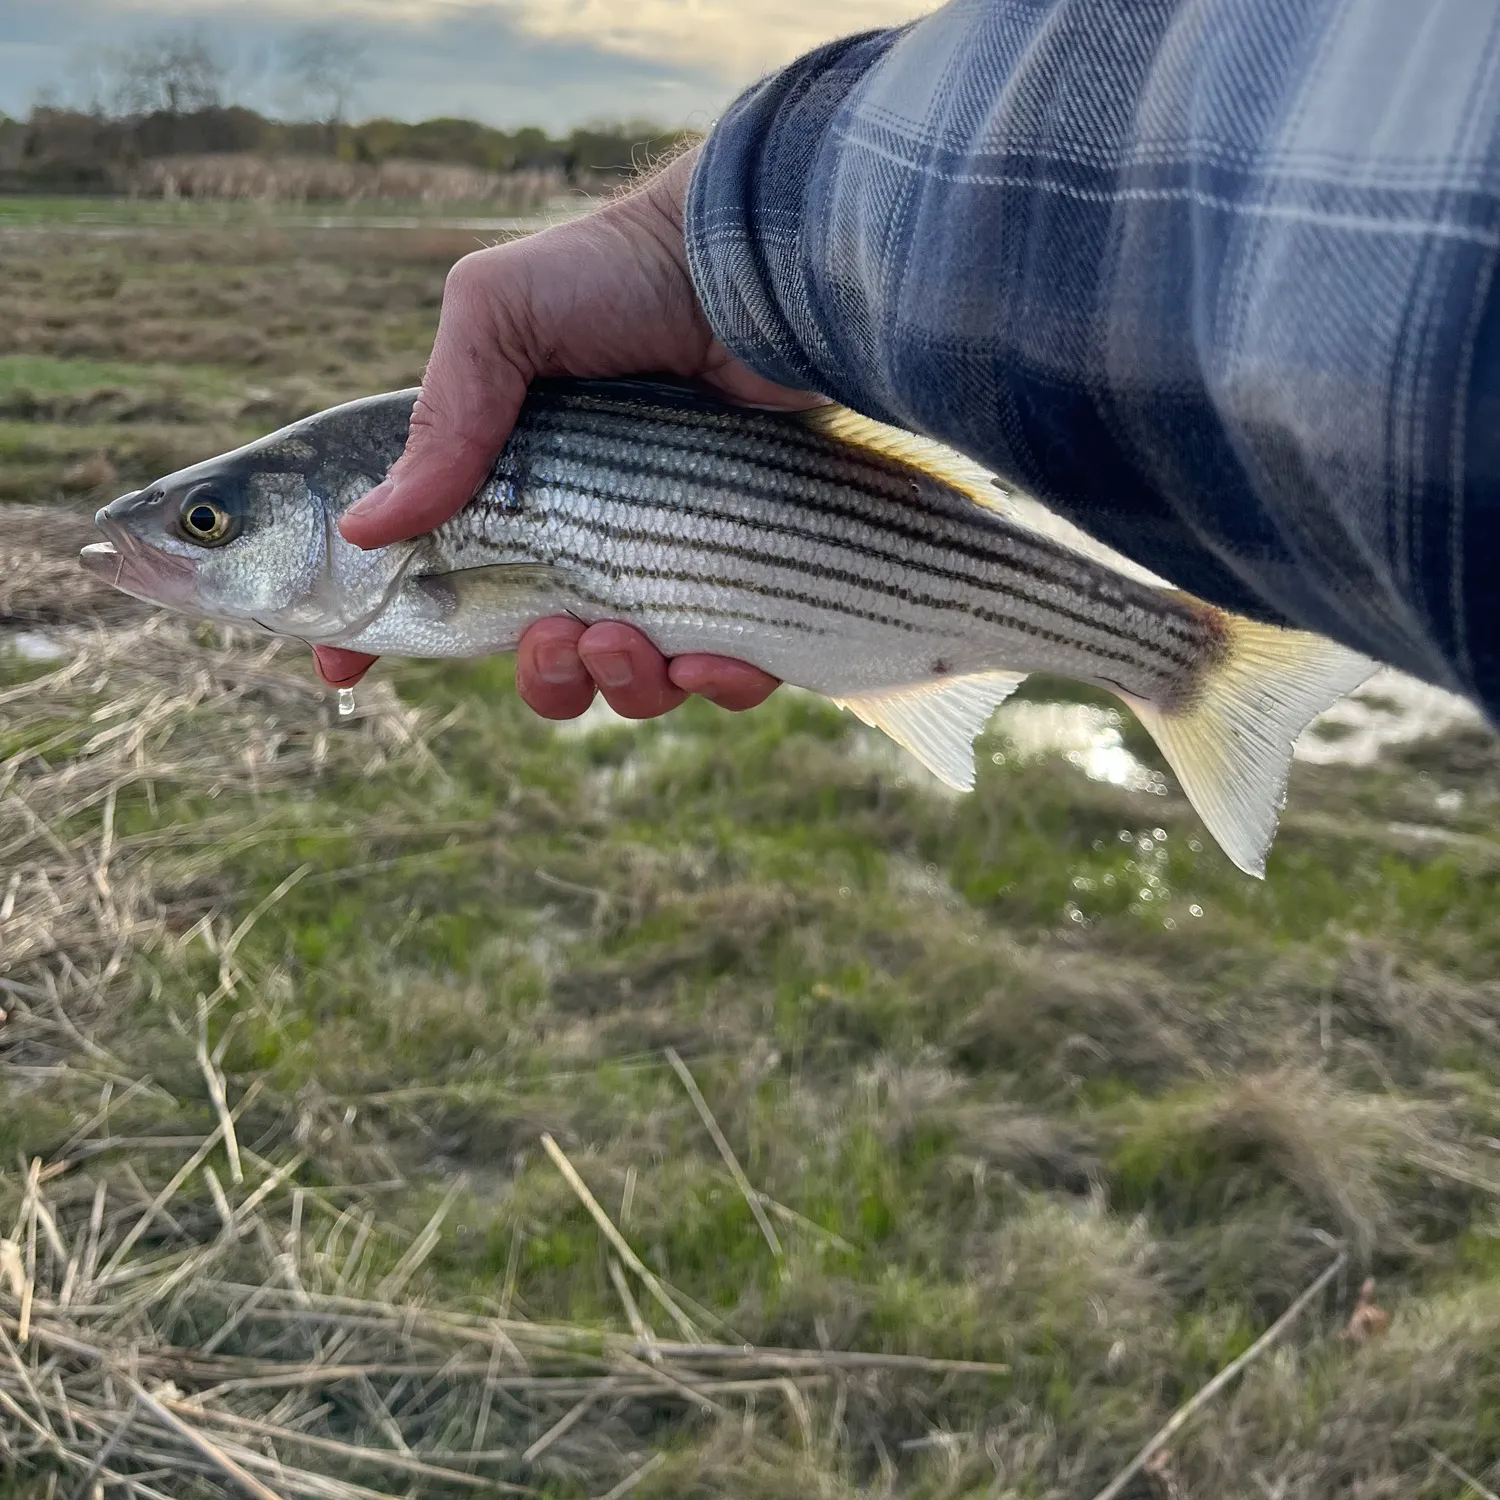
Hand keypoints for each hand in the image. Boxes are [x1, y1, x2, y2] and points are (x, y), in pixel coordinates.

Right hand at [315, 145, 818, 719]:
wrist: (752, 267)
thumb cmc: (620, 276)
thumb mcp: (499, 315)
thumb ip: (441, 420)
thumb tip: (362, 528)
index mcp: (510, 492)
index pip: (436, 581)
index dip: (386, 634)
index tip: (344, 668)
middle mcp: (586, 541)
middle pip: (545, 660)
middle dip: (542, 674)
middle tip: (554, 634)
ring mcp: (669, 561)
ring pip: (631, 682)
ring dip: (616, 685)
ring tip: (622, 637)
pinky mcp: (746, 575)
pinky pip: (729, 675)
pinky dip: (714, 685)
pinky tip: (707, 657)